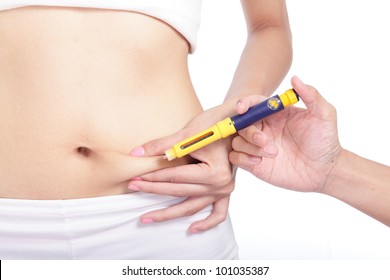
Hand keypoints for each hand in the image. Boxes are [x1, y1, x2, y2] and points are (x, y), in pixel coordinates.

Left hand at [128, 102, 236, 232]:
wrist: (236, 122)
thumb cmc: (215, 124)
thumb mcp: (189, 133)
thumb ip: (162, 145)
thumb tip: (136, 153)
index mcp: (214, 171)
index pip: (176, 178)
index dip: (153, 178)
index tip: (135, 178)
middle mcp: (221, 185)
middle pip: (180, 193)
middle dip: (153, 190)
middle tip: (133, 188)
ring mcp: (224, 190)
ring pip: (192, 207)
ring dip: (169, 214)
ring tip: (147, 218)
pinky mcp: (225, 192)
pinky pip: (218, 213)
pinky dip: (206, 223)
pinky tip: (191, 229)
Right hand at [229, 76, 341, 192]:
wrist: (325, 171)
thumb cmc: (325, 141)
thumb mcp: (324, 114)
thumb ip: (311, 95)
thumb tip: (295, 78)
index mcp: (275, 114)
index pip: (253, 104)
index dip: (244, 103)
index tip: (242, 108)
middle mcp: (263, 128)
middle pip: (241, 123)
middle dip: (248, 131)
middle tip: (264, 140)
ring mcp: (257, 146)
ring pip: (237, 141)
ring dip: (250, 147)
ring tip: (272, 154)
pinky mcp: (254, 163)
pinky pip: (236, 158)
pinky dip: (243, 159)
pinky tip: (260, 162)